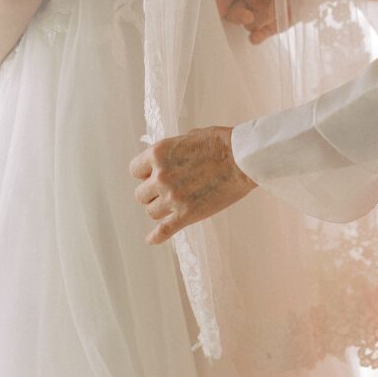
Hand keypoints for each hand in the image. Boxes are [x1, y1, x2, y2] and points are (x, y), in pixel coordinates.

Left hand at [130, 126, 256, 244]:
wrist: (242, 159)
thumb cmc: (220, 143)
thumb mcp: (189, 137)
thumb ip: (172, 150)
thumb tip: (166, 158)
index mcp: (159, 154)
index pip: (135, 170)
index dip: (144, 173)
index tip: (154, 175)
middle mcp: (161, 176)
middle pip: (141, 195)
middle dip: (152, 193)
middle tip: (166, 190)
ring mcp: (173, 198)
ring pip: (152, 212)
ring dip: (159, 209)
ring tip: (171, 205)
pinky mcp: (187, 215)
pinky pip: (164, 231)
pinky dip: (156, 237)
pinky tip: (151, 239)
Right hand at [215, 0, 282, 43]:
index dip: (221, 1)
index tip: (220, 9)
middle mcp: (248, 1)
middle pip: (232, 13)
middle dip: (237, 16)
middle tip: (248, 16)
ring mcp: (258, 15)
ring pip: (247, 25)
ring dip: (257, 22)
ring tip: (273, 12)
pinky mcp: (269, 27)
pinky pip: (257, 35)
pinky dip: (255, 38)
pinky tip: (256, 38)